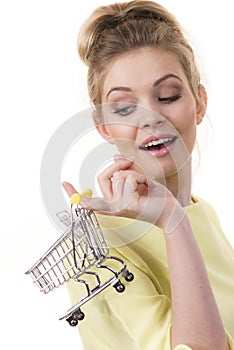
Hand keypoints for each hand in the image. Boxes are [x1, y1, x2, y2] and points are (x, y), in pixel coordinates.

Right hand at [62, 155, 184, 232]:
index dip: (74, 193)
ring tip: (144, 183)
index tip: (64, 183)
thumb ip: (125, 169)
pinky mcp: (127, 204)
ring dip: (134, 173)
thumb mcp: (139, 179)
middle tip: (130, 164)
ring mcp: (118, 206)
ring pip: (117, 176)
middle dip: (117, 165)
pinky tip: (146, 187)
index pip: (88, 200)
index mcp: (113, 202)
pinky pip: (128, 178)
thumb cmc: (155, 197)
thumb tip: (115, 157)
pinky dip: (139, 176)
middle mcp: (112, 206)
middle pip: (102, 177)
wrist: (170, 210)